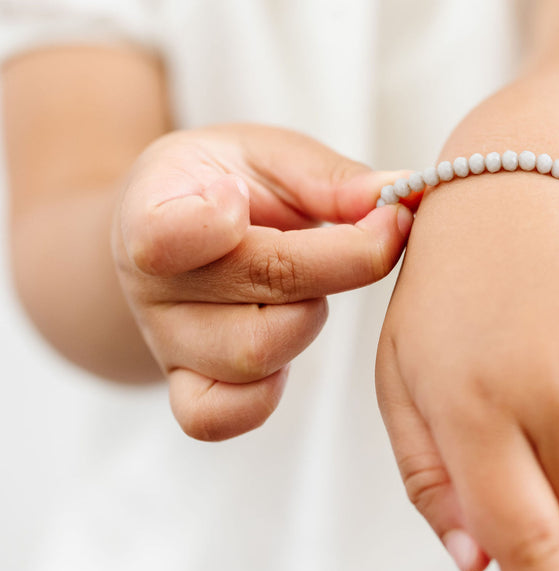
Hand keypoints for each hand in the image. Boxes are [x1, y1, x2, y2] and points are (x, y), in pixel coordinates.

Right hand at [114, 125, 411, 440]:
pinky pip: (222, 417)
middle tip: (384, 224)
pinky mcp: (186, 387)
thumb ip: (331, 178)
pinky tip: (292, 333)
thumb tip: (398, 199)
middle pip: (255, 288)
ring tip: (317, 277)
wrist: (176, 223)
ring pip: (255, 354)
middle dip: (342, 257)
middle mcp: (149, 282)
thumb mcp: (269, 154)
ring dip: (313, 314)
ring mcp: (166, 343)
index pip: (162, 236)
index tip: (239, 195)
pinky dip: (270, 389)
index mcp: (151, 204)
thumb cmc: (227, 180)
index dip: (210, 223)